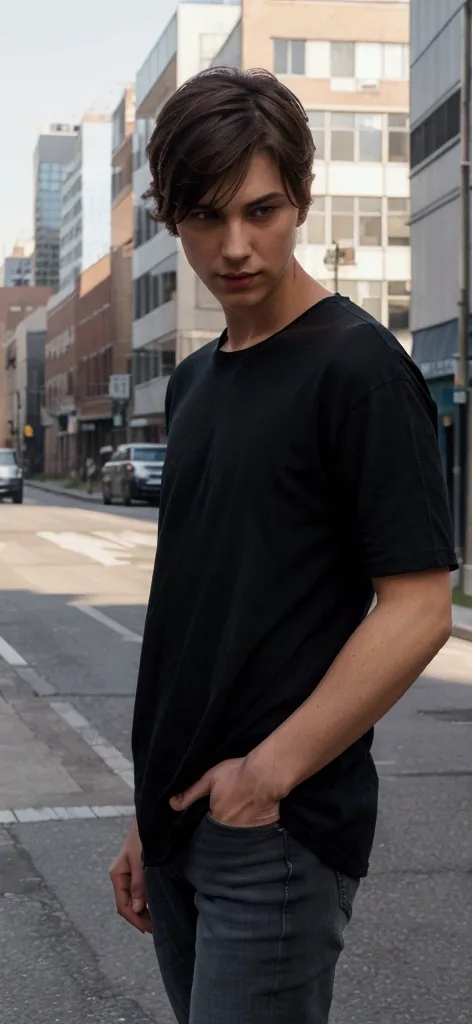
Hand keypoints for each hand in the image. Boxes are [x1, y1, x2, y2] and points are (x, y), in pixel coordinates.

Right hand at [109, 817, 151, 933]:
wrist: (150, 819)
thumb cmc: (143, 838)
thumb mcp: (141, 861)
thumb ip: (139, 884)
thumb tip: (138, 907)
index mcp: (117, 875)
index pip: (123, 906)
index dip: (135, 919)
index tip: (148, 930)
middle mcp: (121, 876)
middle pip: (127, 904)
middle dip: (140, 918)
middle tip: (155, 929)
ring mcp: (128, 873)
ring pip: (134, 899)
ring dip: (143, 911)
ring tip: (157, 921)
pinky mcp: (137, 870)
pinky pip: (139, 890)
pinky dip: (146, 900)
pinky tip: (155, 905)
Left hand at [170, 756, 279, 826]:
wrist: (265, 774)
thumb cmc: (236, 774)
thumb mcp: (209, 779)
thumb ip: (191, 794)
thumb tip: (172, 804)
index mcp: (217, 818)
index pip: (209, 825)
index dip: (211, 817)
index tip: (212, 811)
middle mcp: (231, 829)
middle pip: (224, 831)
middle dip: (223, 826)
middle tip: (228, 813)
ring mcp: (249, 830)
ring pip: (239, 834)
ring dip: (238, 828)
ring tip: (240, 818)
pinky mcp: (264, 827)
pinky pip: (256, 832)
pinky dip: (254, 828)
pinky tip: (255, 819)